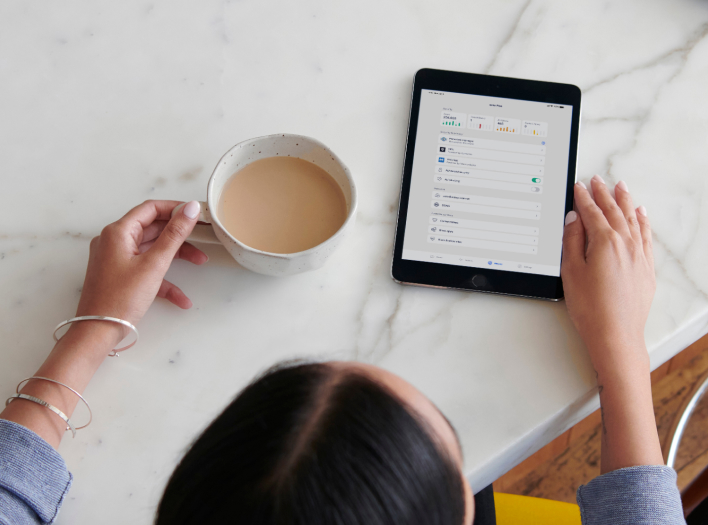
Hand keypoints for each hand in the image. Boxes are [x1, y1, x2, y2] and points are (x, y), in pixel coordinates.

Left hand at [76, 200, 207, 327]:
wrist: (97, 332)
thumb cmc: (120, 299)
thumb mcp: (154, 264)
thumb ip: (175, 235)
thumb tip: (190, 209)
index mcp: (118, 232)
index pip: (150, 208)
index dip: (175, 208)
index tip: (196, 213)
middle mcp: (115, 241)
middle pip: (153, 228)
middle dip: (180, 235)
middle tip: (202, 235)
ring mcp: (117, 259)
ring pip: (152, 249)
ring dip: (176, 256)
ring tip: (200, 262)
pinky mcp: (121, 276)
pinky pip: (146, 269)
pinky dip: (164, 279)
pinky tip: (182, 297)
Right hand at [561, 176, 654, 373]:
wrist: (616, 334)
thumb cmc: (591, 308)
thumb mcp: (571, 271)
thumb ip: (572, 241)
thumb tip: (574, 219)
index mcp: (604, 242)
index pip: (591, 213)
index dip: (582, 198)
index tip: (578, 186)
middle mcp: (625, 244)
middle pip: (613, 211)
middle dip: (604, 193)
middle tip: (598, 180)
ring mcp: (639, 255)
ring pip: (633, 219)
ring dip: (625, 201)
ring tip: (621, 187)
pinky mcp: (646, 267)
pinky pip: (647, 235)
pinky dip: (643, 221)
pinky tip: (641, 213)